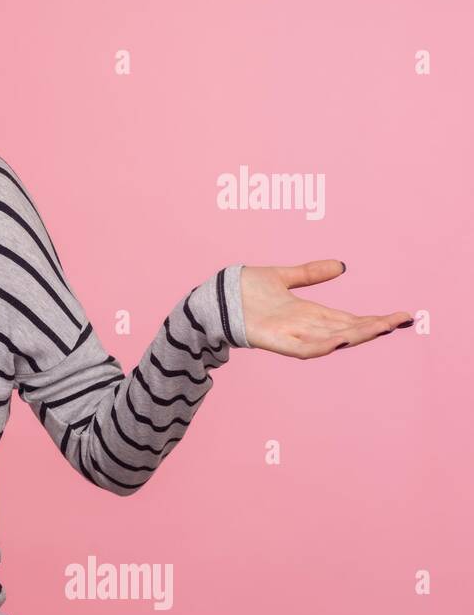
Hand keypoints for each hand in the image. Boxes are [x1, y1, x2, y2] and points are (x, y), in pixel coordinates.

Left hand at [239, 261, 411, 357]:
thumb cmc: (242, 290)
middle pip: (345, 329)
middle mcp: (302, 326)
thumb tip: (341, 265)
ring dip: (355, 335)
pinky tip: (340, 342)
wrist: (213, 297)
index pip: (348, 318)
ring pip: (330, 339)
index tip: (400, 315)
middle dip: (373, 327)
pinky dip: (320, 346)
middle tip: (402, 321)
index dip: (373, 318)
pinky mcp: (272, 340)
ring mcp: (288, 334)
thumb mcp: (283, 276)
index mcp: (307, 313)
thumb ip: (310, 273)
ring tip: (381, 328)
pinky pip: (301, 348)